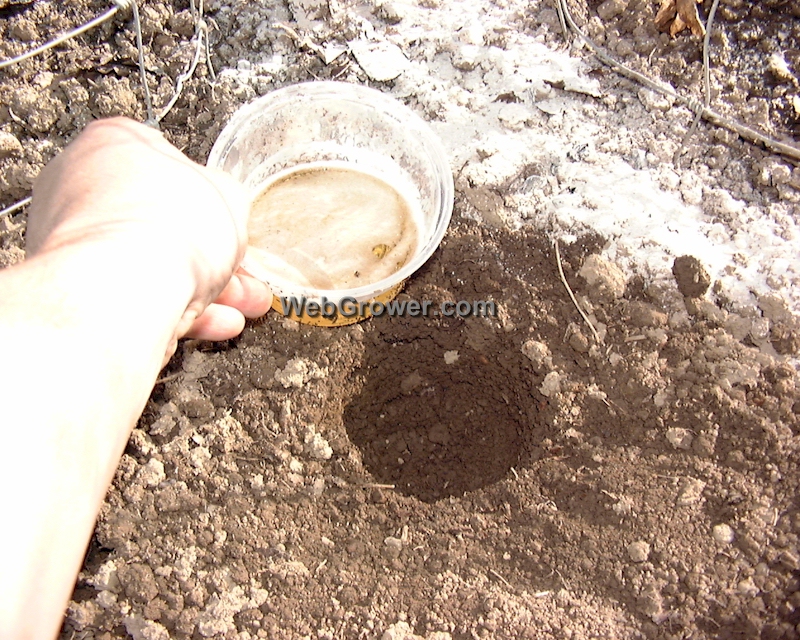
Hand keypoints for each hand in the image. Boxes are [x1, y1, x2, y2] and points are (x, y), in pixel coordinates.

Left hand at [26, 117, 271, 355]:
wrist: (124, 290)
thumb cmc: (165, 229)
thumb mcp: (229, 196)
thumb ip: (227, 198)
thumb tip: (226, 205)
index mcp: (112, 144)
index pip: (167, 166)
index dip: (208, 200)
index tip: (229, 224)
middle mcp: (79, 187)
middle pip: (163, 224)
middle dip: (213, 256)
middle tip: (243, 274)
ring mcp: (72, 243)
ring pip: (152, 267)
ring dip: (205, 289)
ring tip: (240, 306)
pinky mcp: (77, 293)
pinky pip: (135, 299)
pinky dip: (176, 311)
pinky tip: (212, 323)